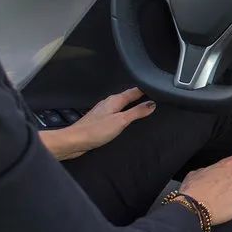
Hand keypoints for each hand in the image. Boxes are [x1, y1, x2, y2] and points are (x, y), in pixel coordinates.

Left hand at [40, 87, 155, 160]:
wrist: (73, 141)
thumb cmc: (95, 131)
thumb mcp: (121, 121)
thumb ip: (137, 112)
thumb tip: (152, 104)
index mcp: (114, 100)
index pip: (134, 91)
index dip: (146, 90)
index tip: (158, 91)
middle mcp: (108, 103)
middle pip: (128, 97)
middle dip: (140, 97)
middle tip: (154, 99)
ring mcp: (103, 111)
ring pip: (121, 104)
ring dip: (132, 105)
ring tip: (143, 108)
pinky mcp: (100, 120)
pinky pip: (116, 113)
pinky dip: (124, 114)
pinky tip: (126, 119)